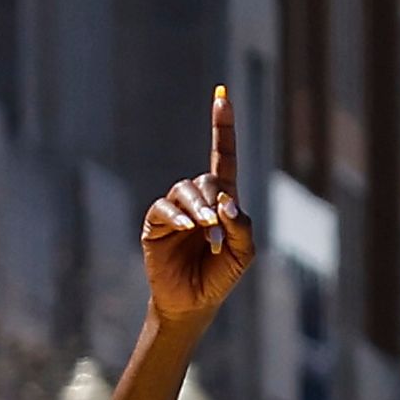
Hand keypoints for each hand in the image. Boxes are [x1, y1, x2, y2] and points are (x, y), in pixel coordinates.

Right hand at [142, 85, 255, 322]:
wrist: (194, 304)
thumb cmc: (220, 276)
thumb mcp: (243, 253)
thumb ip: (242, 226)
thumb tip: (226, 201)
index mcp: (221, 200)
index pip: (222, 156)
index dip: (222, 127)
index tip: (222, 95)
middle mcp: (197, 199)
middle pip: (205, 180)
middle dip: (213, 202)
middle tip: (216, 231)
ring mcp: (175, 210)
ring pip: (185, 190)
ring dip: (198, 209)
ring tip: (205, 232)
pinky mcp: (156, 224)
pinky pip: (164, 208)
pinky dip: (178, 216)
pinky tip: (187, 228)